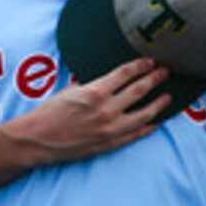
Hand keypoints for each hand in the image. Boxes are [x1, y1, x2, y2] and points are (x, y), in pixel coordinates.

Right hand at [4, 60, 172, 166]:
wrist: (37, 140)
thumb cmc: (49, 113)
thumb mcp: (69, 90)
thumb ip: (89, 84)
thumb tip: (100, 78)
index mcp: (95, 91)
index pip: (125, 74)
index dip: (141, 66)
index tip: (151, 61)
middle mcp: (106, 109)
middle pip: (138, 90)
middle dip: (154, 79)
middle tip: (166, 72)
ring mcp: (109, 129)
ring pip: (142, 114)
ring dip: (157, 104)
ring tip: (168, 97)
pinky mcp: (108, 144)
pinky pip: (134, 135)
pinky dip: (147, 128)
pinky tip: (156, 122)